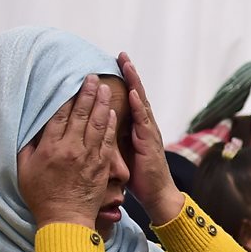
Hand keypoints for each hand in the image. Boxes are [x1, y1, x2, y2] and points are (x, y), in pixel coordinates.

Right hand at [17, 75, 117, 228]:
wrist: (65, 219)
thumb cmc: (42, 196)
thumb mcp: (25, 169)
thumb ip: (27, 145)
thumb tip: (29, 127)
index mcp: (51, 147)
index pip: (60, 114)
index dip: (67, 96)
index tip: (72, 82)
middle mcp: (72, 148)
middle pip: (81, 114)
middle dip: (88, 93)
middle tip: (93, 77)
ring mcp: (89, 157)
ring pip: (97, 124)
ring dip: (102, 104)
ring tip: (106, 89)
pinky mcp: (102, 167)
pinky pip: (108, 141)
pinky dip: (110, 126)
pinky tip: (113, 113)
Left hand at [117, 52, 182, 224]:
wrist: (157, 196)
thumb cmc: (139, 178)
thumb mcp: (120, 154)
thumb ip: (112, 138)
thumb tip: (93, 130)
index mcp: (137, 128)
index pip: (130, 100)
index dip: (123, 82)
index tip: (114, 63)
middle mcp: (145, 127)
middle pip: (138, 95)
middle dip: (130, 74)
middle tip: (121, 55)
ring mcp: (150, 134)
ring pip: (142, 103)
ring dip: (136, 83)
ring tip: (128, 65)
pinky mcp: (151, 144)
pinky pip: (144, 122)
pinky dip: (140, 107)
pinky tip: (135, 93)